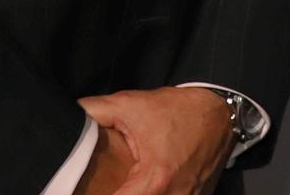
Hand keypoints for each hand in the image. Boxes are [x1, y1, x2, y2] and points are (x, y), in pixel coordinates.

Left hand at [78, 86, 236, 194]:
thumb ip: (94, 111)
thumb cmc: (178, 110)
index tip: (80, 193)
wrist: (220, 111)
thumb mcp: (131, 104)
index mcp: (154, 180)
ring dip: (138, 194)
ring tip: (122, 184)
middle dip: (115, 194)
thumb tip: (69, 114)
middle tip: (107, 186)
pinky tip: (145, 186)